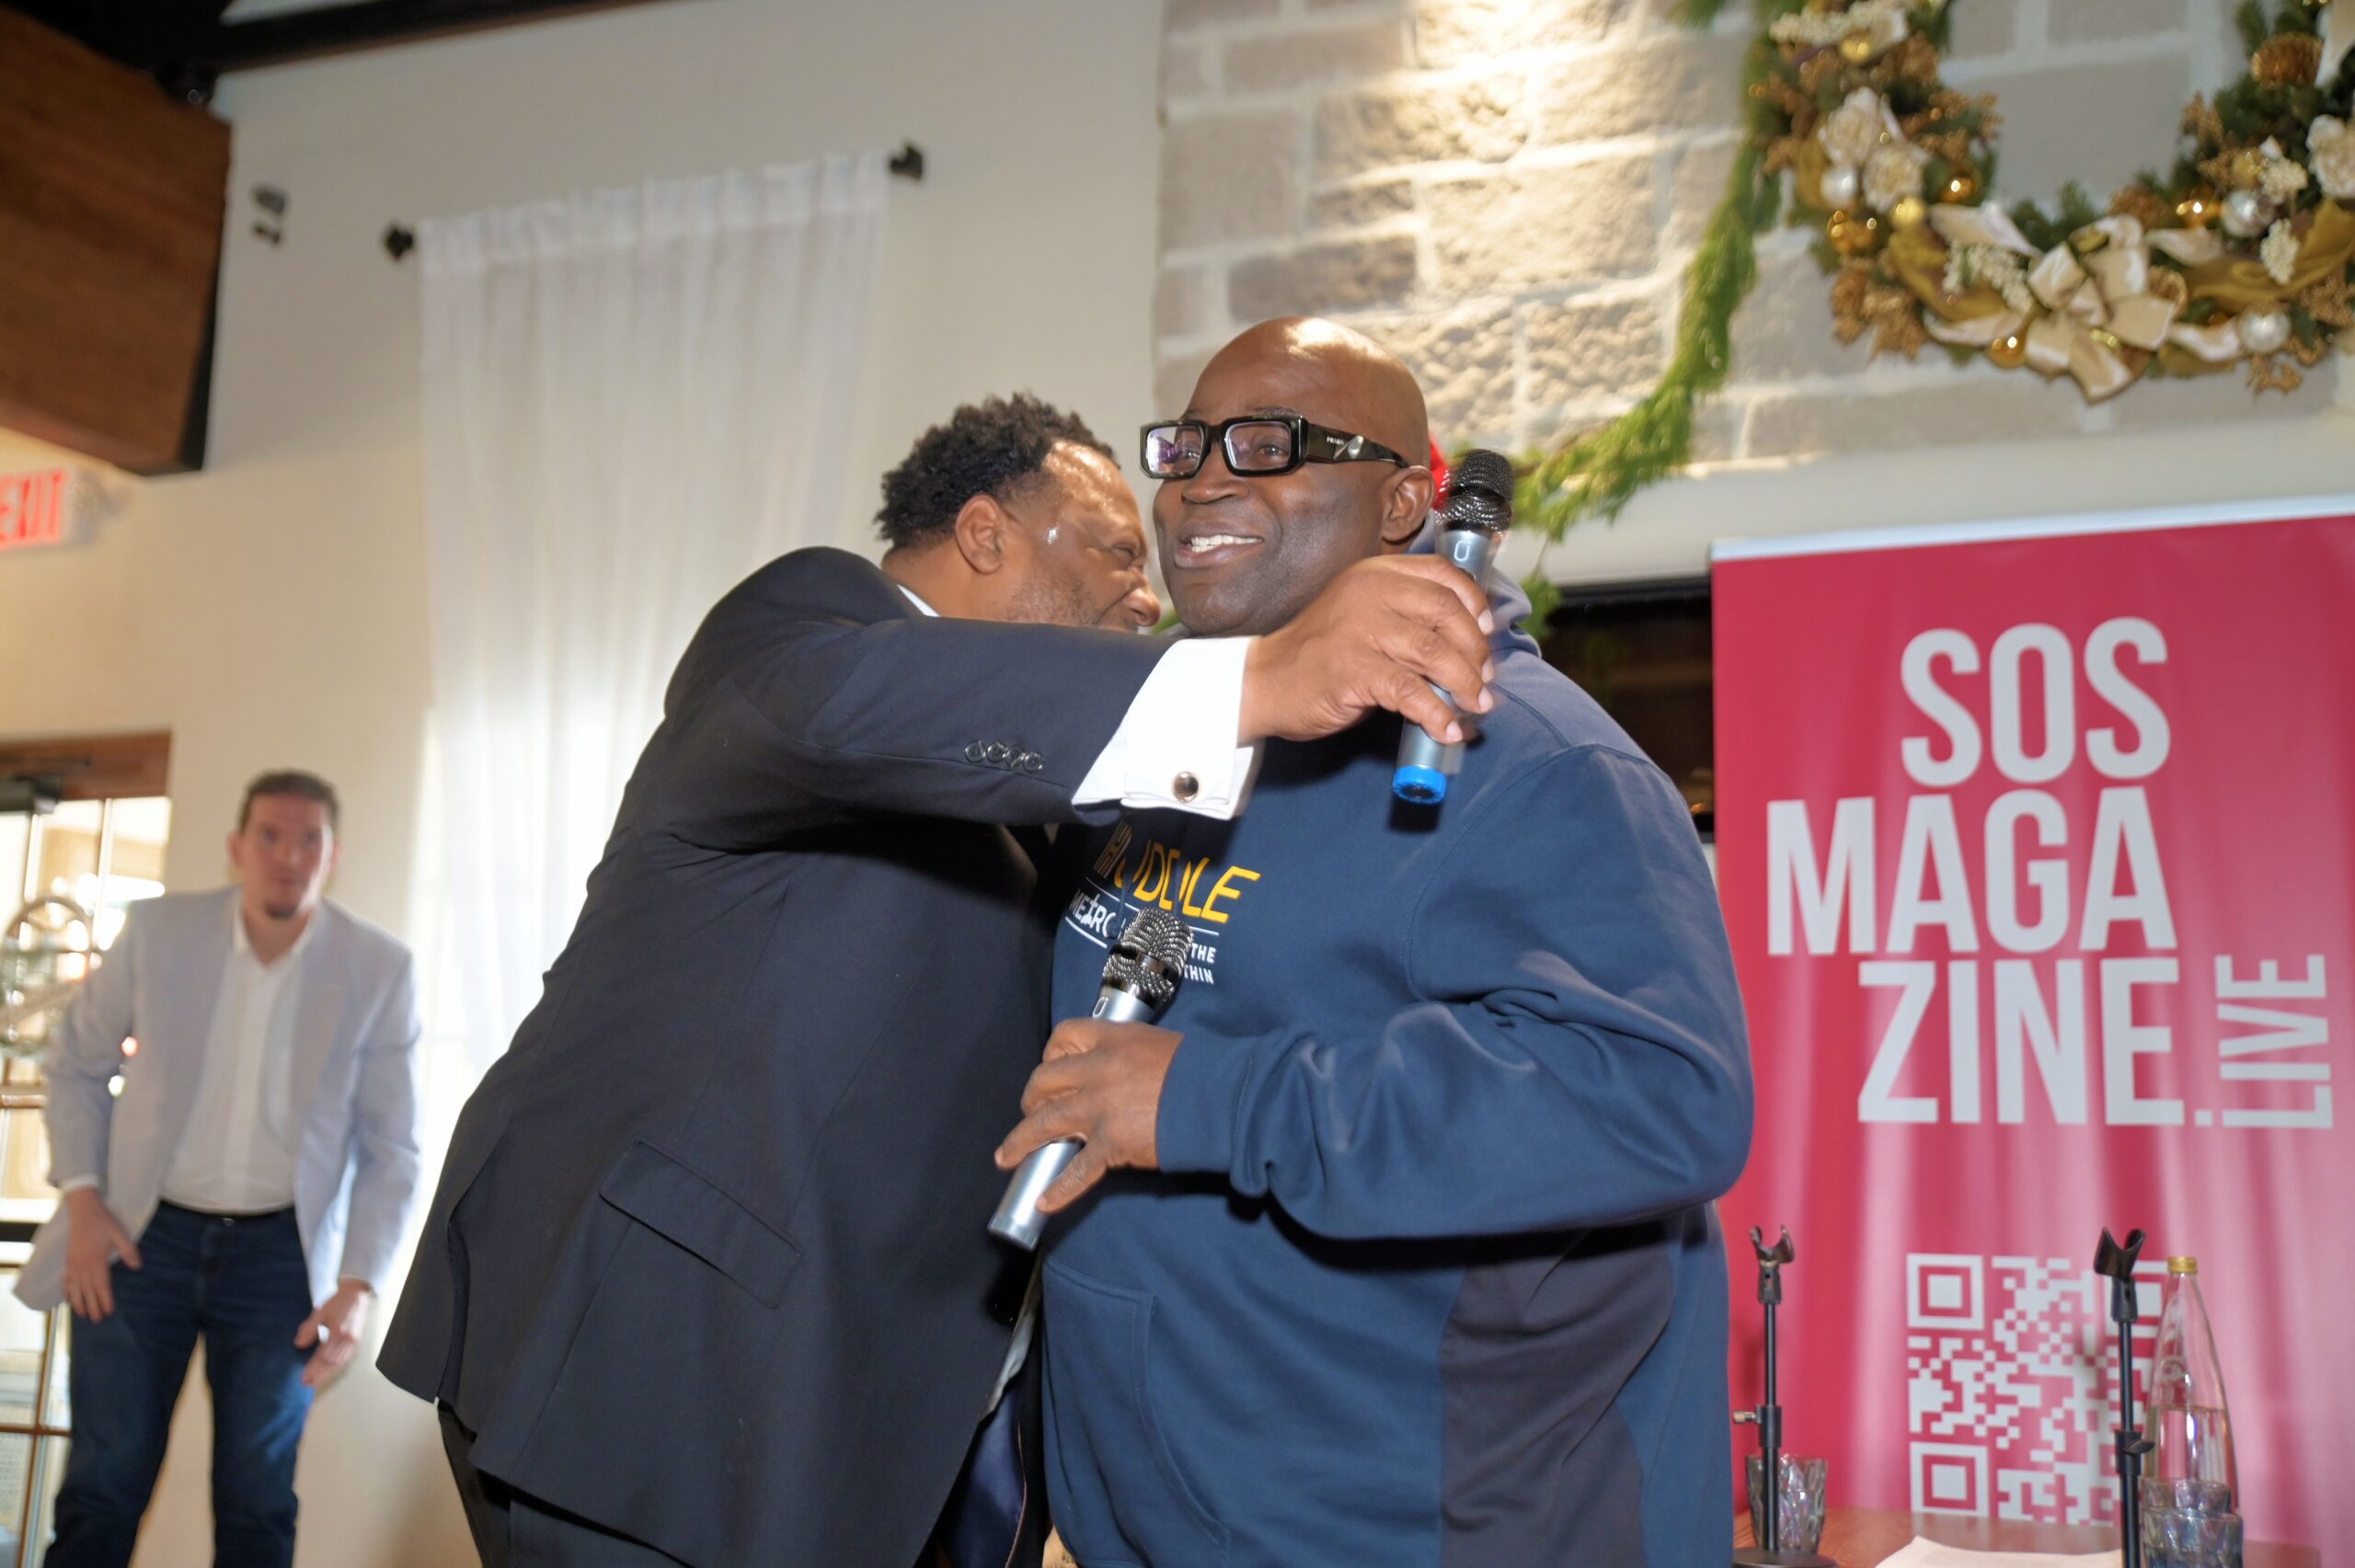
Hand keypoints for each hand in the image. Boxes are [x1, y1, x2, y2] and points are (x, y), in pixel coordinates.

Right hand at [62, 1188, 140, 1320]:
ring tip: (82, 1315)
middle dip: (93, 1306)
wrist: (83, 1212)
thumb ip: (128, 1250)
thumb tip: (137, 1266)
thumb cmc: (103, 1223)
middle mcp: (83, 1265)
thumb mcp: (120, 1234)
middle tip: (97, 1320)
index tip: (109, 1311)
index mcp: (97, 1260)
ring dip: (79, 1302)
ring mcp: (73, 1264)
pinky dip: (67, 1291)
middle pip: (88, 1290)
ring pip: (75, 1288)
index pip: (102, 1285)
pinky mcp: (68, 1261)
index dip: (105, 1299)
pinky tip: (69, 1298)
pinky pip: (66, 1280)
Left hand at [295, 1281, 372, 1389]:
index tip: (303, 1377)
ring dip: (327, 1374)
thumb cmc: (338, 1302)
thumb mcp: (320, 1312)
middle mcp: (348, 1340)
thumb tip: (298, 1345)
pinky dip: (336, 1367)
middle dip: (319, 1375)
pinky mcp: (356, 1341)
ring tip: (316, 1381)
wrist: (357, 1293)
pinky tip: (329, 1371)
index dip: (313, 1368)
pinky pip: (346, 1359)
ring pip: (340, 1363)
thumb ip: (309, 1329)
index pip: (324, 1356)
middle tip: (308, 1384)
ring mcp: (354, 1342)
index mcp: (339, 1333)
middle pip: (333, 1363)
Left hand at [994, 1019, 1183, 1213]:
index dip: (1051, 1055)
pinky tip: (1045, 1200)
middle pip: (1043, 1081)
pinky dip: (1059, 1188)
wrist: (1222, 1096)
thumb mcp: (1159, 1045)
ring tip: (1007, 1156)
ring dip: (1021, 1142)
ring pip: (1045, 1122)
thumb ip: (1130, 1055)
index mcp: (1112, 1039)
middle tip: (1032, 1113)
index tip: (1051, 1069)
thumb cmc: (1202, 1069)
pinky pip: (1076, 1169)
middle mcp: (1098, 1070)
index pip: (1064, 1036)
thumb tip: (1121, 1074)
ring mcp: (1101, 1107)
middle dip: (1031, 1099)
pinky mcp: (1112, 1143)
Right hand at [1238, 556, 1495, 746]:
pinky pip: (1411, 692)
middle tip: (1485, 681)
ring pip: (1435, 653)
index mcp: (1376, 574)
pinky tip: (1446, 730)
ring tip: (1476, 707)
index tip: (1487, 632)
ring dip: (1465, 684)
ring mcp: (1361, 629)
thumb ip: (1405, 616)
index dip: (1474, 604)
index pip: (1442, 575)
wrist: (1265, 681)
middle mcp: (1370, 593)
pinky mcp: (1354, 669)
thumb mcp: (1362, 614)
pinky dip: (1436, 714)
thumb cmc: (1320, 652)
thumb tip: (1467, 647)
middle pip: (1446, 613)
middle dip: (1475, 651)